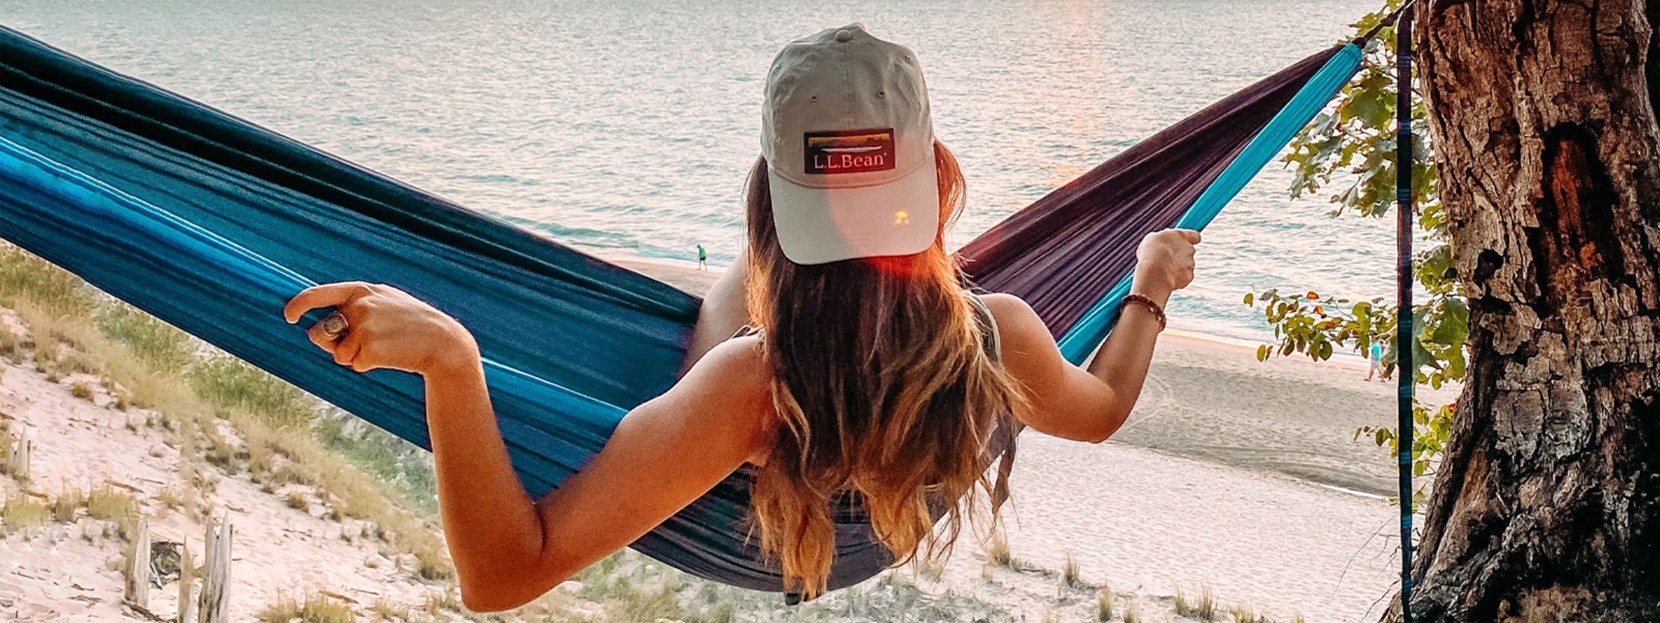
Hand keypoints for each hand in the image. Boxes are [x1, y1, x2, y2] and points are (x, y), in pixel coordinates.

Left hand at [283, 281, 478, 375]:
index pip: (319, 294)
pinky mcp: (367, 347)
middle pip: (319, 332)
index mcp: (363, 290)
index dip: (299, 305)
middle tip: (353, 346)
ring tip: (383, 348)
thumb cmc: (414, 326)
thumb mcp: (388, 303)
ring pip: (337, 353)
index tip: (288, 315)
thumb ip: (358, 307)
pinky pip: (354, 364)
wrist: (443, 342)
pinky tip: (390, 356)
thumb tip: (321, 328)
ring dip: (352, 357)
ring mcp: (362, 325)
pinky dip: (368, 365)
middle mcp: (358, 305)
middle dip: (327, 344)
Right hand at [1131, 229, 1200, 301]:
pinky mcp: (1189, 276)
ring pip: (1185, 266)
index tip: (1186, 241)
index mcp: (1181, 236)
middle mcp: (1189, 248)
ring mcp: (1190, 263)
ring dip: (1176, 268)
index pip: (1194, 236)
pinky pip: (1183, 277)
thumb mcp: (1152, 239)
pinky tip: (1165, 278)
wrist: (1155, 271)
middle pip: (1188, 252)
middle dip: (1178, 256)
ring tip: (1161, 270)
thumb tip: (1161, 243)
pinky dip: (1175, 279)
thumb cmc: (1151, 253)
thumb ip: (1162, 240)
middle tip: (1165, 260)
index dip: (1190, 239)